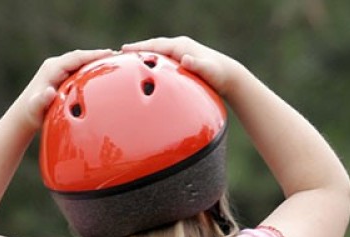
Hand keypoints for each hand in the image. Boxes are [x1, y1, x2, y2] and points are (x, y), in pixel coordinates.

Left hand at [13, 48, 115, 129]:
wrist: (24, 114)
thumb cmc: (32, 113)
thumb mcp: (36, 108)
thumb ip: (42, 100)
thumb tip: (50, 92)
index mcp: (52, 68)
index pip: (76, 58)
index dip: (93, 54)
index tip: (110, 53)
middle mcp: (55, 65)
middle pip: (80, 57)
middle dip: (98, 55)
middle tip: (118, 56)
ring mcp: (58, 70)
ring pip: (80, 62)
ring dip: (96, 61)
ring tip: (114, 62)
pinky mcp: (61, 76)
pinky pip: (79, 69)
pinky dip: (91, 69)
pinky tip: (102, 73)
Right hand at [121, 36, 239, 96]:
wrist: (230, 77)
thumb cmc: (219, 76)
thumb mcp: (209, 71)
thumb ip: (197, 65)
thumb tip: (186, 59)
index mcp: (181, 46)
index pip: (156, 45)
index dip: (139, 47)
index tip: (123, 50)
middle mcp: (180, 46)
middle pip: (154, 46)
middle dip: (137, 49)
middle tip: (119, 54)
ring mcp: (181, 52)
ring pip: (158, 52)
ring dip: (144, 55)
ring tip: (128, 61)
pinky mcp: (183, 61)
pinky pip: (164, 60)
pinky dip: (153, 62)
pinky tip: (146, 70)